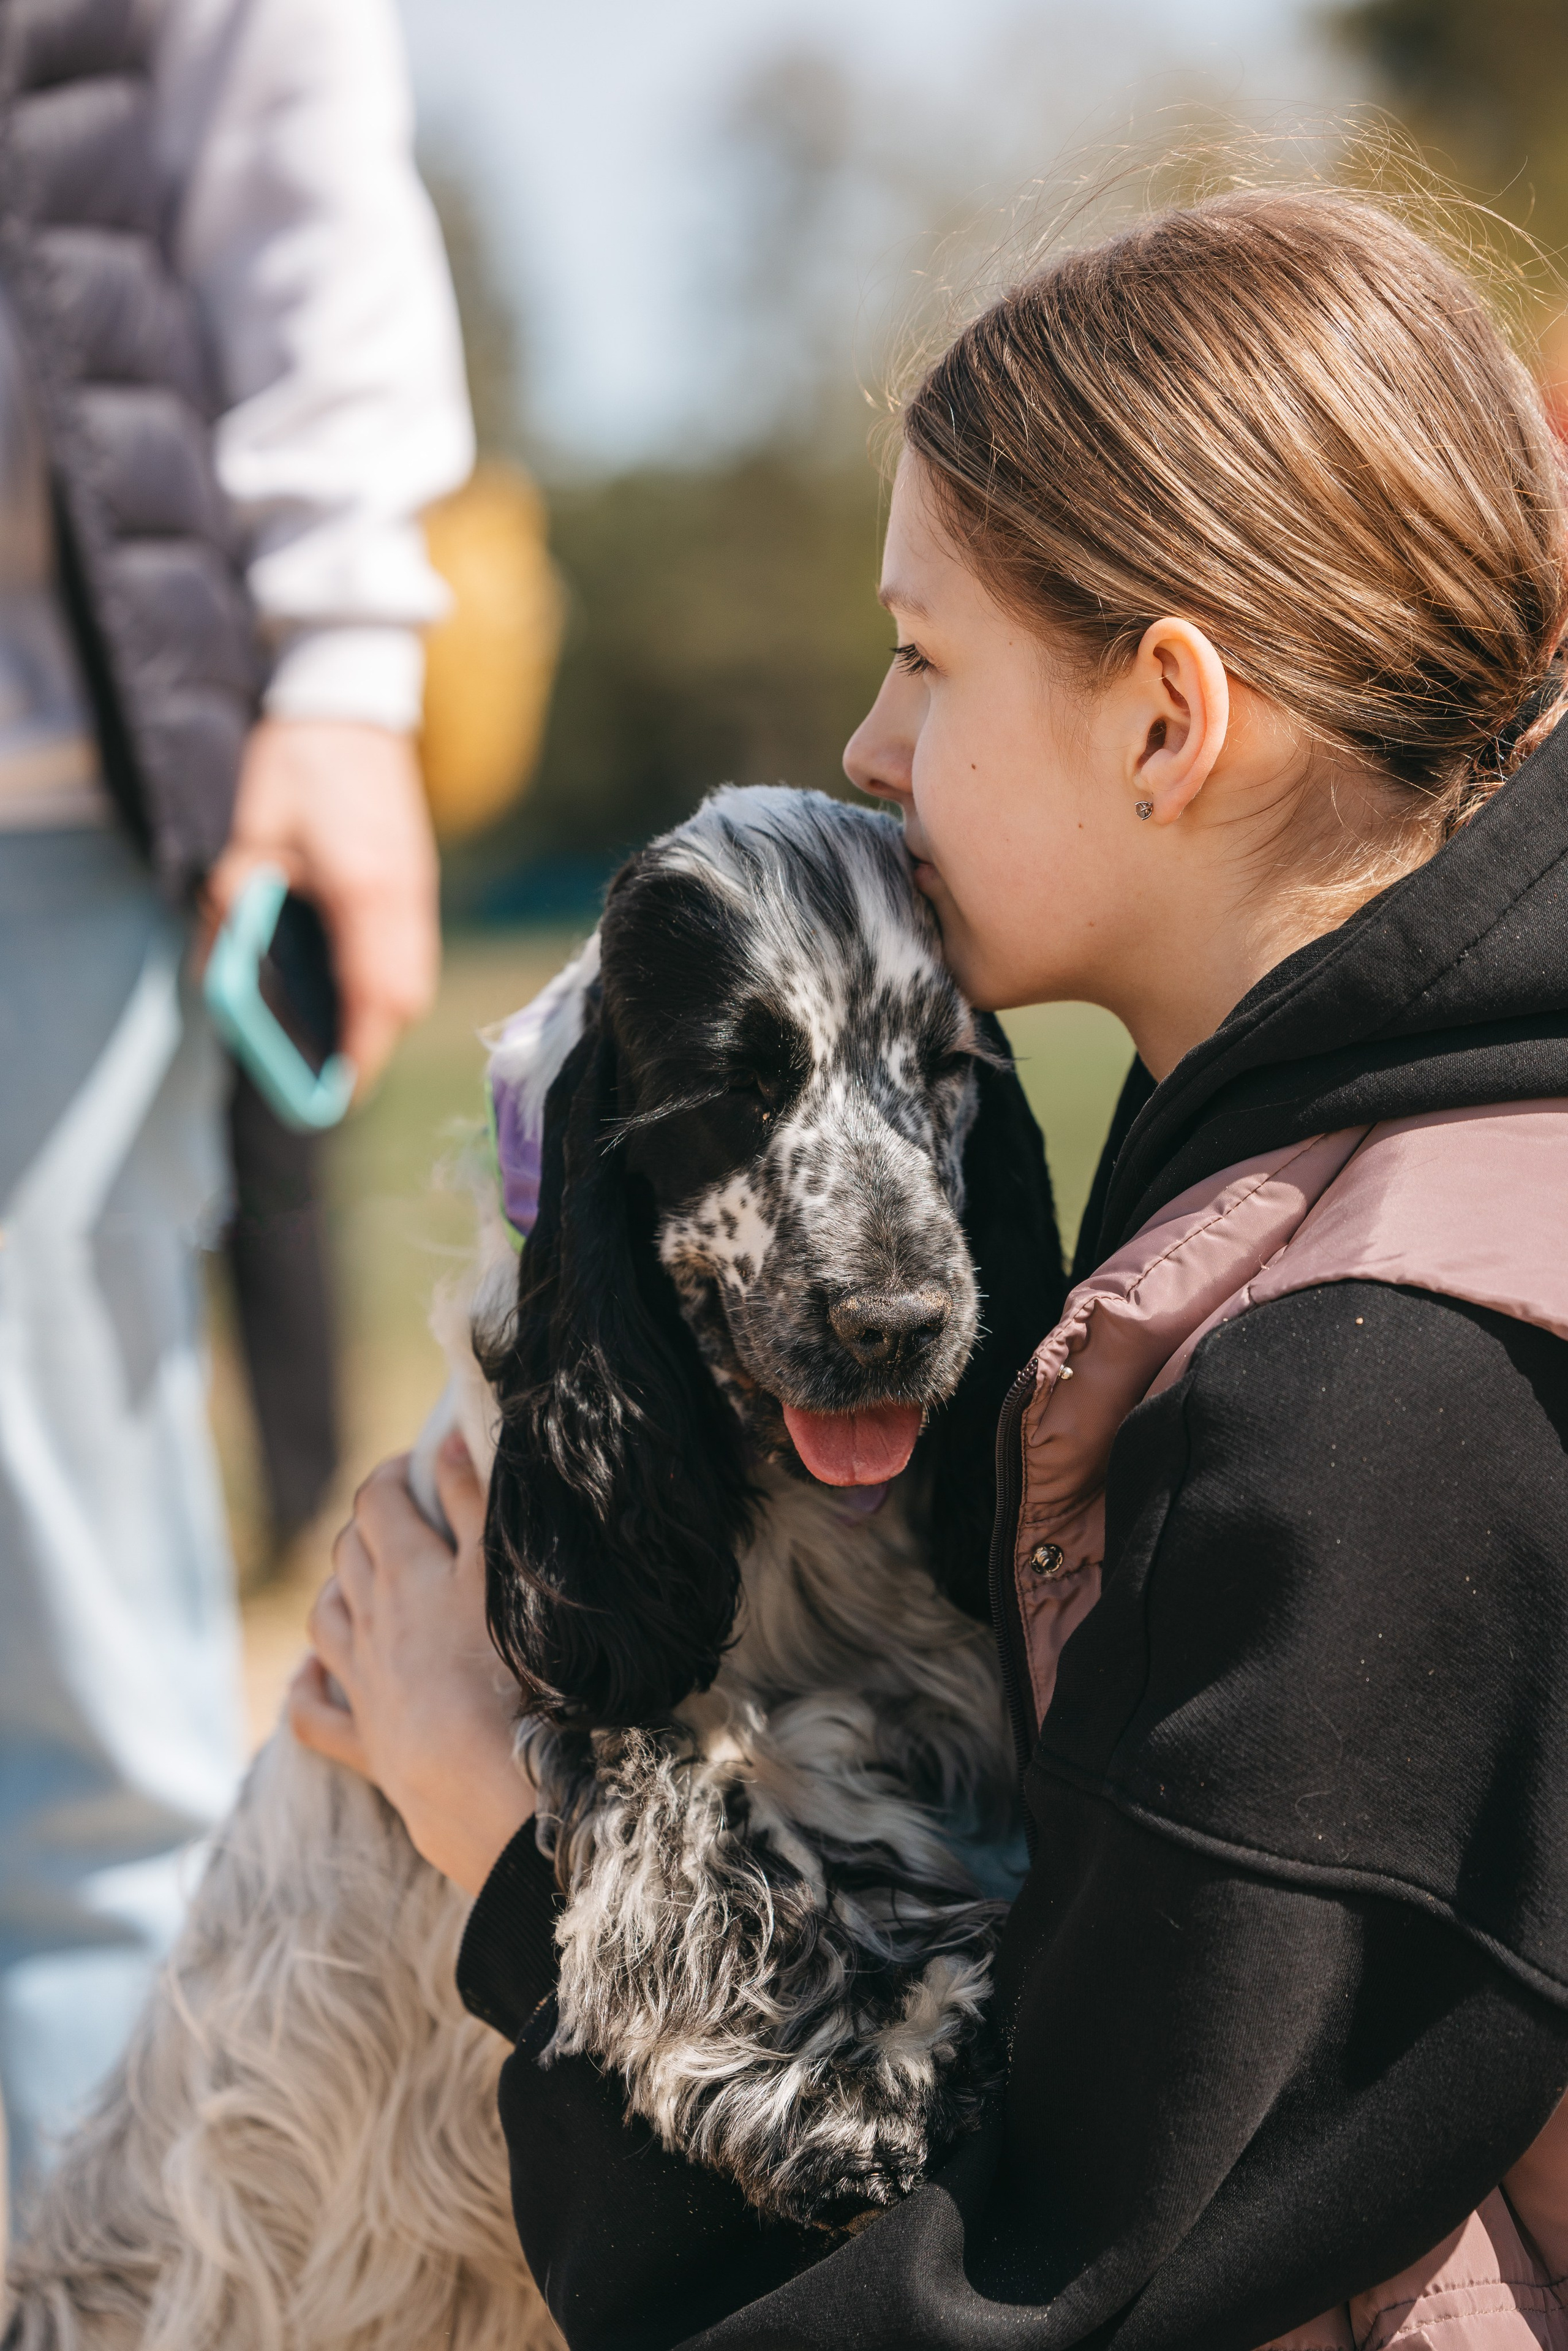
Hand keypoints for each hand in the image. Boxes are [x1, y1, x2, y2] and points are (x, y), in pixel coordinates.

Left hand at [205, 718, 439, 1092]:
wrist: (349, 699)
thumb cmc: (297, 764)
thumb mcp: (251, 838)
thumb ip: (238, 911)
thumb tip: (217, 978)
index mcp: (365, 892)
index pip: (375, 996)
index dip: (360, 1052)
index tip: (338, 1091)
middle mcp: (403, 898)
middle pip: (405, 998)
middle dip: (373, 1043)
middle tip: (334, 1075)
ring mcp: (418, 889)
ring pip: (415, 978)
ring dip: (383, 1014)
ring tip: (342, 1039)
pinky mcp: (417, 878)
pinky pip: (413, 951)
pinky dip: (388, 981)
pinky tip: (353, 985)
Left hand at [289, 1435, 535, 1896]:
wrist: (480, 1777)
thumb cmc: (504, 1663)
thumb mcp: (499, 1566)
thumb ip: (472, 1499)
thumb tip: (446, 1442)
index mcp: (404, 1569)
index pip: (375, 1502)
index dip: (389, 1476)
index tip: (412, 1467)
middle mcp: (368, 1617)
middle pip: (347, 1553)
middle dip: (367, 1527)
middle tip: (403, 1522)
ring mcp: (360, 1680)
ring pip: (324, 1620)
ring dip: (337, 1593)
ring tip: (363, 1586)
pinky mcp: (363, 1740)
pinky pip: (314, 1710)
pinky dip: (309, 1687)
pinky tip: (312, 1677)